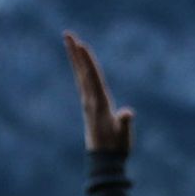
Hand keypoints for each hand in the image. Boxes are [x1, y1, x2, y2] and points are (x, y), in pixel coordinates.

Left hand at [64, 33, 134, 154]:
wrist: (104, 161)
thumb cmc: (117, 147)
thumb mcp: (123, 135)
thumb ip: (125, 123)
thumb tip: (127, 113)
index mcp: (98, 103)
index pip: (92, 77)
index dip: (88, 60)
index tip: (81, 45)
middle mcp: (90, 101)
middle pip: (82, 72)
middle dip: (75, 53)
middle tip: (67, 34)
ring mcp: (88, 103)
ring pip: (80, 76)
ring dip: (76, 59)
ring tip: (72, 43)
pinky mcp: (90, 107)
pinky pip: (84, 83)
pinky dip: (81, 71)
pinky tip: (80, 66)